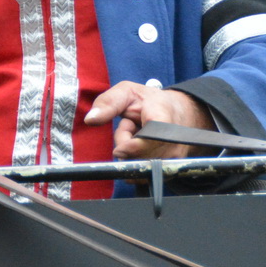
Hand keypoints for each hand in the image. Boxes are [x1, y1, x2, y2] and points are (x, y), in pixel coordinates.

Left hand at [84, 82, 214, 159]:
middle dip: (125, 143)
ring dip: (130, 153)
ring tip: (137, 134)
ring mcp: (174, 156)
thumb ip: (108, 103)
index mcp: (164, 114)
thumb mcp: (126, 92)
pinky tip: (141, 147)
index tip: (118, 149)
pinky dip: (136, 162)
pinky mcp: (170, 168)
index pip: (152, 137)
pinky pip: (143, 174)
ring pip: (139, 166)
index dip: (133, 146)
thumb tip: (90, 119)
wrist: (175, 112)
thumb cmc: (148, 101)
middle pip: (140, 155)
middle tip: (129, 126)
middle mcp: (174, 138)